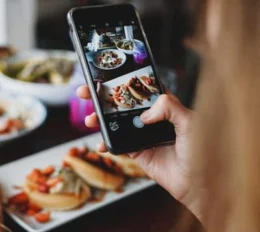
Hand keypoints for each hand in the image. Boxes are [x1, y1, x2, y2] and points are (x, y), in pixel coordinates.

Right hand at [77, 85, 203, 219]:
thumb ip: (170, 108)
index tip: (105, 76)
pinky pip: (117, 145)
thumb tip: (145, 113)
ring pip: (115, 123)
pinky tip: (100, 144)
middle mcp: (152, 118)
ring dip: (99, 120)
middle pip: (122, 103)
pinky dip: (106, 144)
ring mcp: (142, 135)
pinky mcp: (137, 151)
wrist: (198, 184)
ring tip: (90, 120)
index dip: (123, 80)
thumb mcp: (191, 123)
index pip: (140, 88)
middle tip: (85, 92)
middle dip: (102, 97)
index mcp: (165, 106)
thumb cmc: (202, 152)